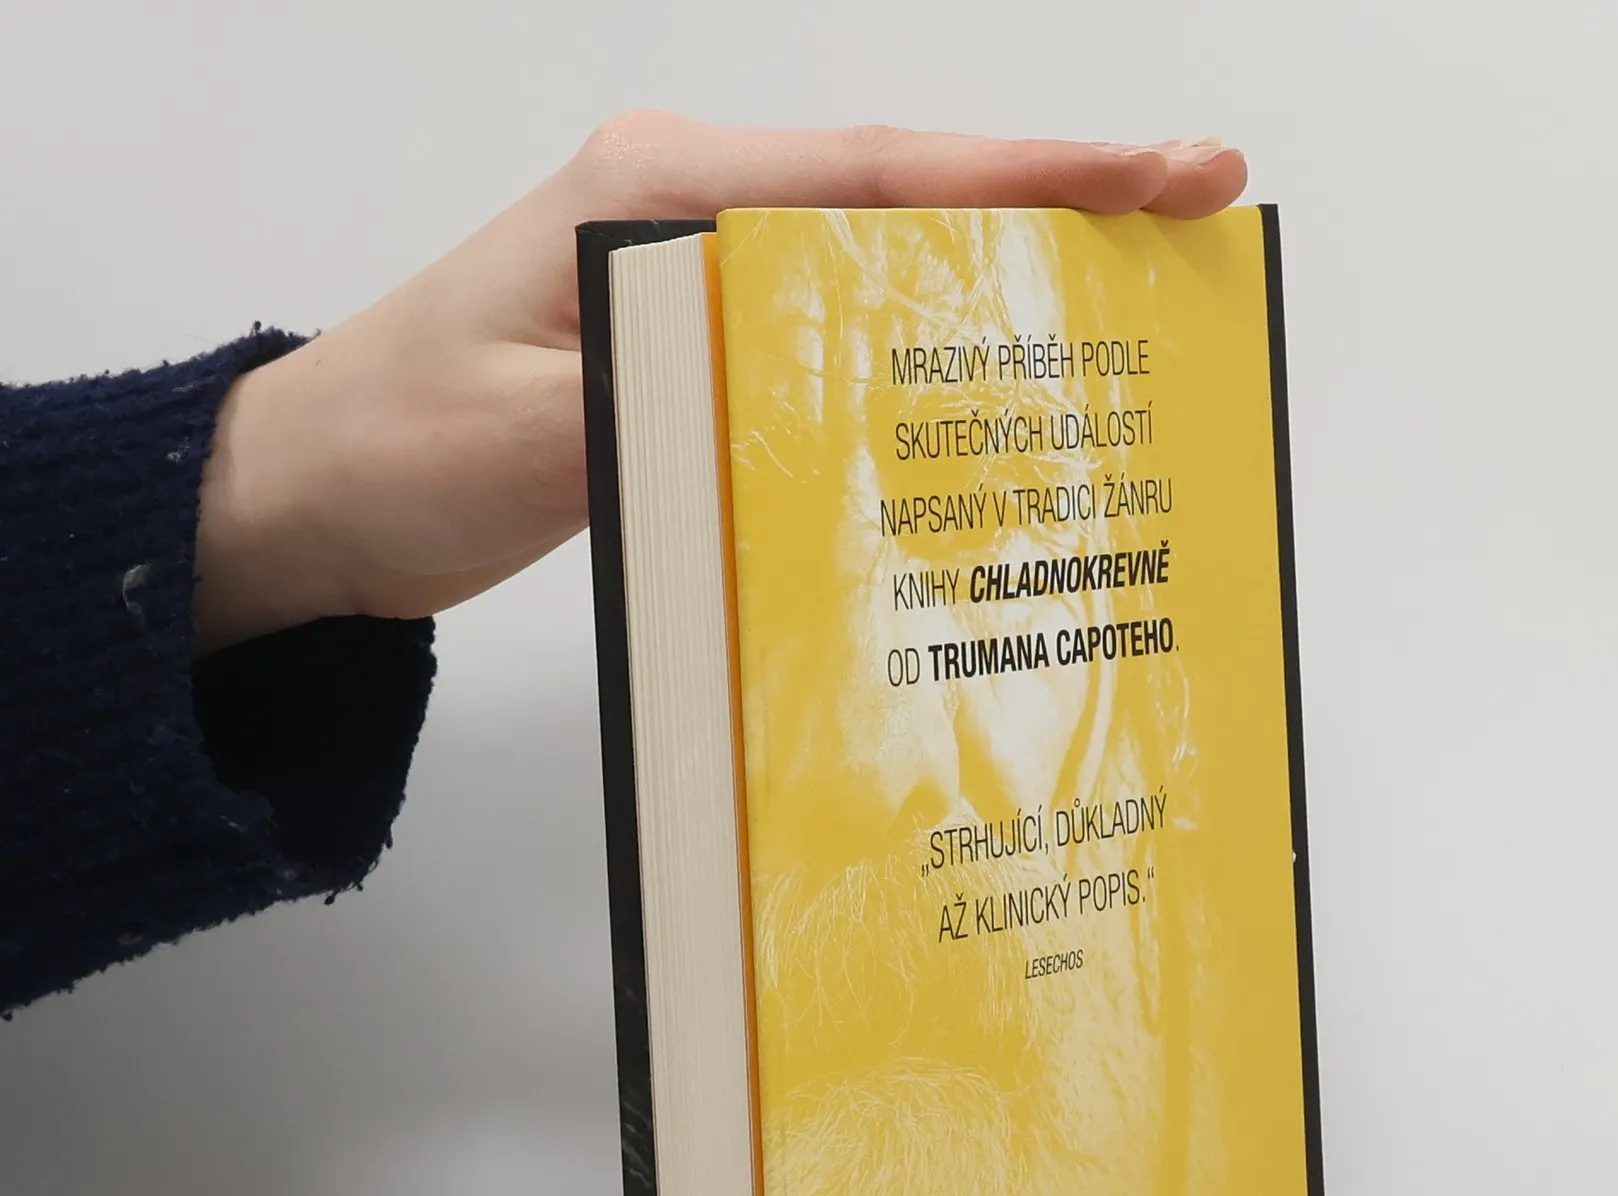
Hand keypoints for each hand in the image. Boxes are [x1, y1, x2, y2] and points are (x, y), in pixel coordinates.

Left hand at [191, 114, 1247, 649]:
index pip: (879, 175)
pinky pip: (836, 338)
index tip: (1165, 171)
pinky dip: (924, 357)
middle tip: (1198, 226)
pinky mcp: (692, 350)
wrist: (311, 494)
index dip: (1034, 176)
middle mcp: (689, 214)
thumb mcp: (522, 434)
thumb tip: (814, 390)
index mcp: (656, 193)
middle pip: (909, 201)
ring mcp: (693, 279)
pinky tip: (990, 396)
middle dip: (1059, 211)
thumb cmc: (393, 448)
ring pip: (883, 269)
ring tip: (1136, 312)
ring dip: (1005, 285)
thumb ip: (667, 395)